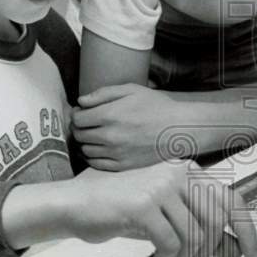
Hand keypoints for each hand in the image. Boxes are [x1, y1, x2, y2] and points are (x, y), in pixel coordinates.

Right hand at [63, 162, 256, 256]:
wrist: (78, 205)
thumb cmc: (123, 211)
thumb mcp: (168, 213)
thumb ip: (198, 223)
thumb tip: (235, 247)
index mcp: (189, 171)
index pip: (230, 199)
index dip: (246, 228)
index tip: (252, 255)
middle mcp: (179, 173)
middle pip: (214, 223)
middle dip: (205, 253)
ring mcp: (161, 186)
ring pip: (193, 236)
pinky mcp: (144, 205)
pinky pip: (170, 244)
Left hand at [72, 84, 190, 169]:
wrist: (179, 129)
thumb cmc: (156, 106)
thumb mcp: (131, 90)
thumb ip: (103, 93)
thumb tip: (81, 102)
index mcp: (110, 115)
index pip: (77, 118)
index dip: (78, 113)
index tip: (85, 111)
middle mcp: (109, 136)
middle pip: (79, 135)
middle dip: (80, 127)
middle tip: (90, 122)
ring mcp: (116, 153)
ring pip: (85, 150)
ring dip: (86, 142)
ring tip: (97, 134)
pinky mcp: (122, 166)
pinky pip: (96, 164)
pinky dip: (93, 156)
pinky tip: (101, 148)